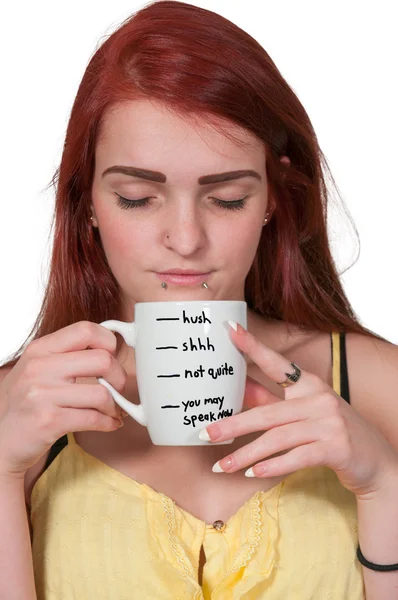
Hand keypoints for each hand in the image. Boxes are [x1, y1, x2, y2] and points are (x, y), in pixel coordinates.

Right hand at [0, 321, 126, 477]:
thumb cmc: (24, 404)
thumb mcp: (37, 369)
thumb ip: (67, 354)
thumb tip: (110, 346)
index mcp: (40, 349)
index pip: (86, 330)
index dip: (108, 342)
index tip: (113, 356)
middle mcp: (39, 368)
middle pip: (102, 360)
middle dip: (119, 377)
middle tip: (117, 388)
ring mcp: (42, 395)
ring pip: (102, 393)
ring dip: (114, 405)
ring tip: (111, 410)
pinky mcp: (49, 422)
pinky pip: (94, 418)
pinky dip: (109, 422)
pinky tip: (108, 423)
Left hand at [201, 322, 397, 498]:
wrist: (376, 462)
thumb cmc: (333, 432)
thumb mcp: (304, 411)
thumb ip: (272, 401)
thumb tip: (240, 389)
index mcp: (309, 384)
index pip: (276, 362)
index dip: (253, 346)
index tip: (230, 329)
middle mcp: (319, 398)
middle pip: (267, 411)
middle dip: (232, 425)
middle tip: (205, 434)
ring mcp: (329, 423)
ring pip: (277, 438)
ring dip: (246, 454)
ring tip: (222, 466)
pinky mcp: (336, 448)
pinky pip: (297, 457)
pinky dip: (273, 466)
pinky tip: (254, 473)